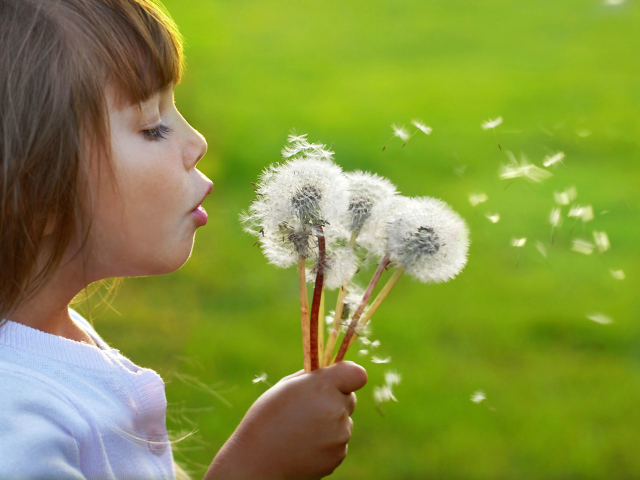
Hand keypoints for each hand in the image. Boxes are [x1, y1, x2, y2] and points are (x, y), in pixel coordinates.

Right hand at [205, 361, 367, 479]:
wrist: (257, 461)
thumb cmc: (267, 418)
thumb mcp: (285, 387)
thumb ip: (312, 377)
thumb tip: (329, 372)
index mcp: (323, 387)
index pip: (357, 374)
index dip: (348, 375)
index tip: (337, 379)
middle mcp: (336, 410)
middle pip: (350, 398)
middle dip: (335, 399)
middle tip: (310, 407)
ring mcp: (339, 435)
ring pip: (343, 421)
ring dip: (330, 422)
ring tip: (301, 430)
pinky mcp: (338, 455)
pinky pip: (338, 441)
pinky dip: (326, 442)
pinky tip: (304, 445)